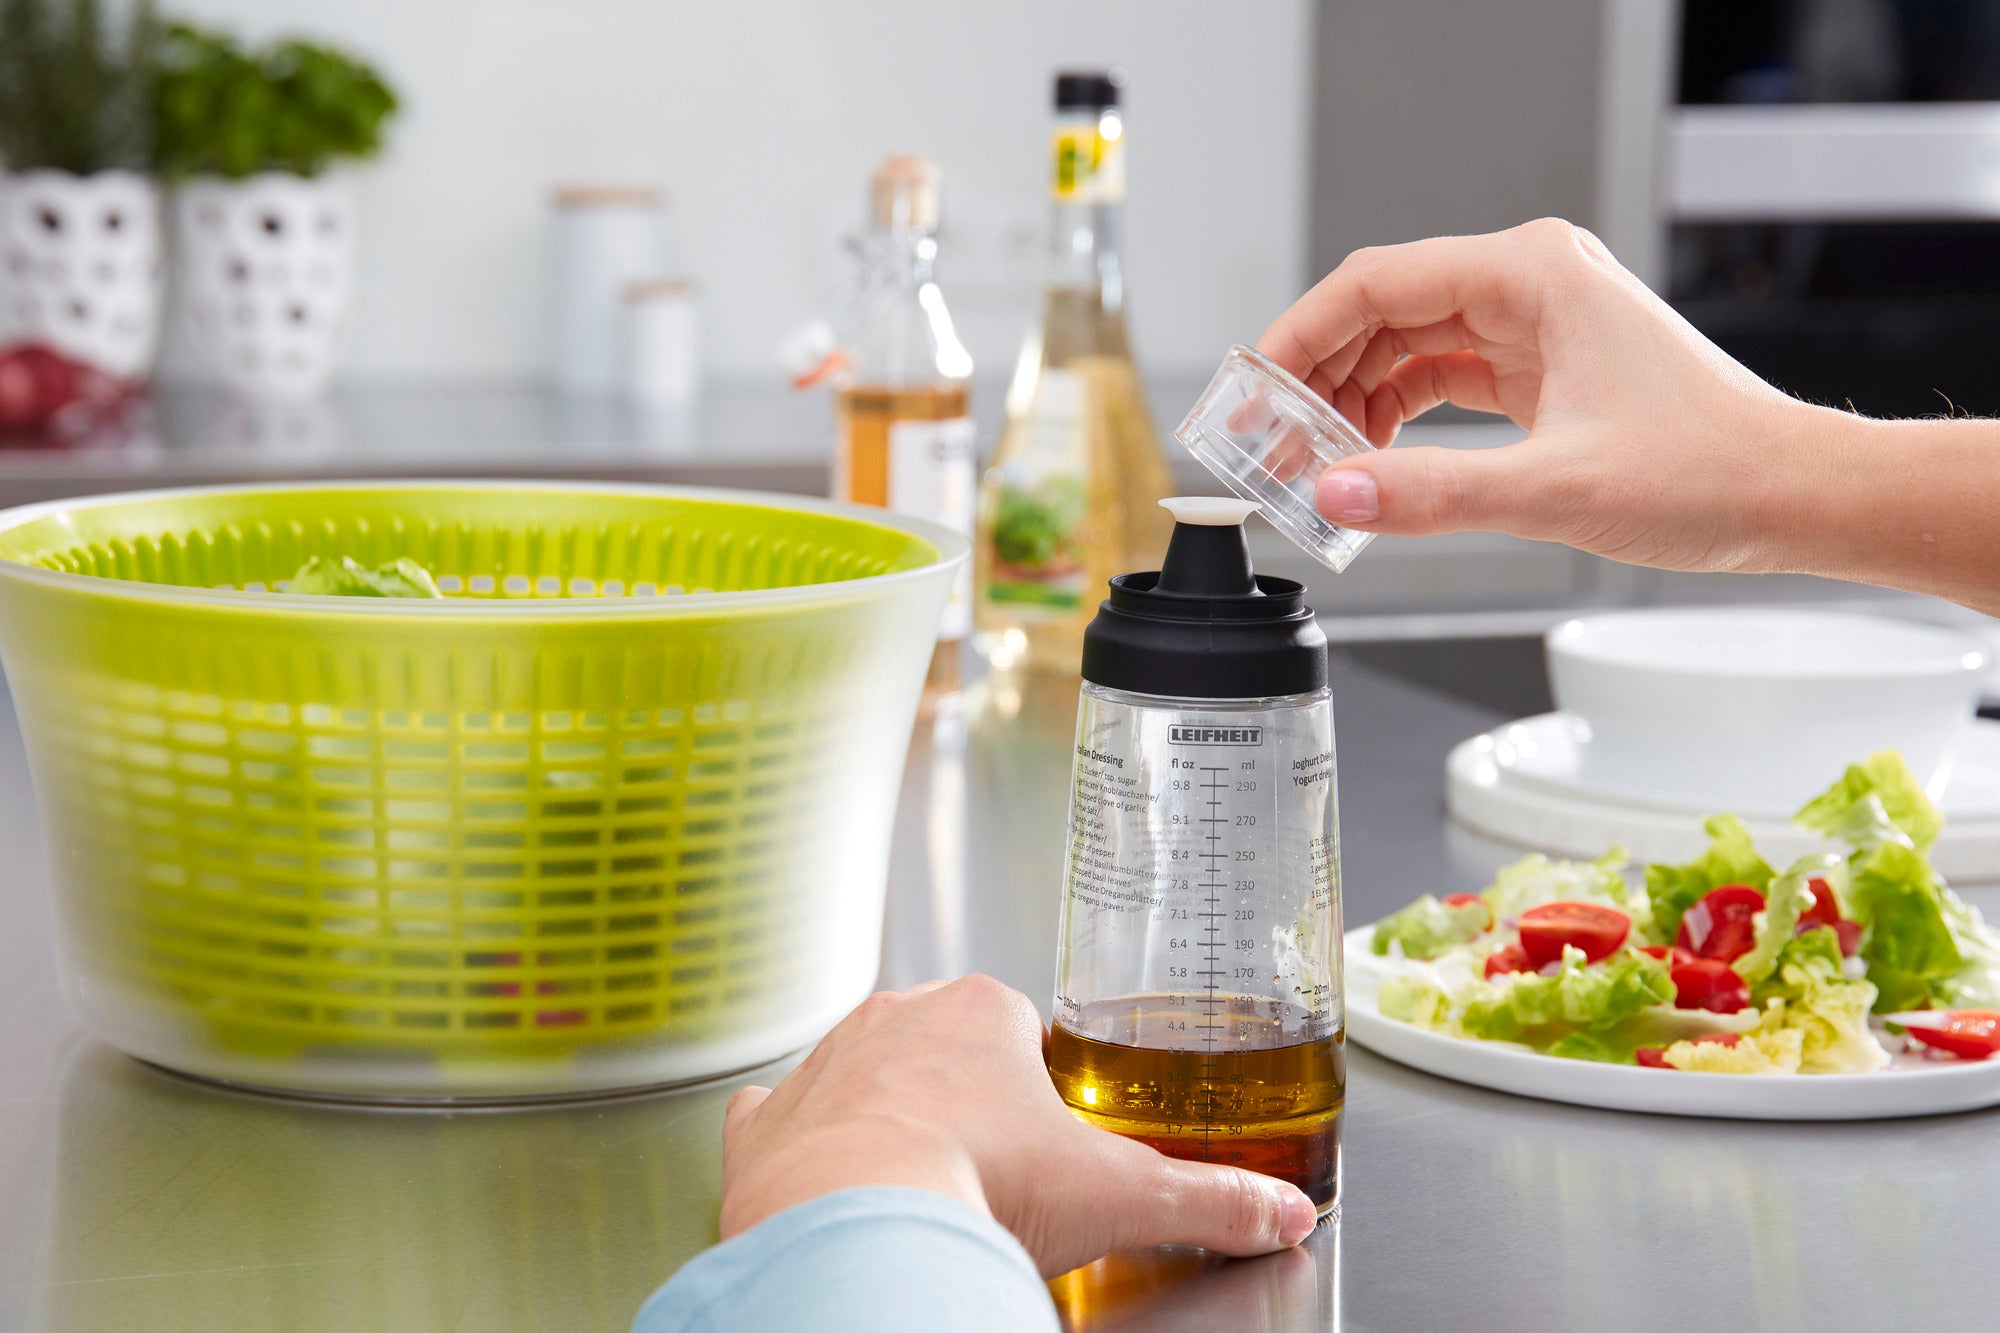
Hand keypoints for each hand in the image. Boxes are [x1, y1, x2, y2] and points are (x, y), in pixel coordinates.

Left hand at [718, 975, 1321, 1277]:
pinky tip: (826, 1175)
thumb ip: (1210, 1199)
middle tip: (992, 1169)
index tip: (1048, 1130)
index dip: (1039, 1084)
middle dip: (963, 1097)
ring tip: (920, 1185)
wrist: (859, 1229)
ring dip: (886, 1116)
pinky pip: (778, 1113)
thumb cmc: (978, 1187)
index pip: (1021, 1029)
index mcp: (979, 1013)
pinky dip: (796, 1140)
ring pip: (861, 1074)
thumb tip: (1282, 1213)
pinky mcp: (763, 1124)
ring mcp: (821, 1066)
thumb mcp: (1120, 1194)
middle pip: (940, 1046)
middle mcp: (893, 1020)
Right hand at [1260, 218, 1811, 571]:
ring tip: (1313, 463)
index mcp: (1531, 274)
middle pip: (1381, 312)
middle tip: (1270, 444)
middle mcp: (1529, 283)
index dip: (1298, 338)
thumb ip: (1432, 493)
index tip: (1251, 392)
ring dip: (1354, 403)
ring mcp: (1536, 323)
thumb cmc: (1711, 471)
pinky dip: (1397, 418)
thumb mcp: (1556, 490)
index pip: (1375, 284)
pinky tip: (1372, 461)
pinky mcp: (1543, 366)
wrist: (1793, 495)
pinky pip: (1440, 379)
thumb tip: (1335, 494)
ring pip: (1406, 347)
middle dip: (1318, 379)